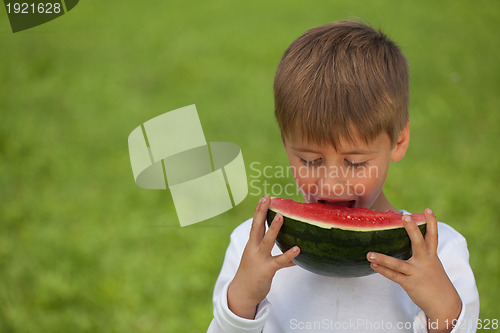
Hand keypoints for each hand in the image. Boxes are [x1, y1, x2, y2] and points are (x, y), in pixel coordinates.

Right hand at [227, 195, 299, 318]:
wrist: (242, 293)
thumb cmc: (253, 272)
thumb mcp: (257, 256)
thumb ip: (268, 246)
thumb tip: (285, 236)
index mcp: (252, 244)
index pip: (255, 224)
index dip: (259, 210)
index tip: (265, 197)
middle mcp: (253, 249)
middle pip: (257, 227)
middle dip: (261, 212)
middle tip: (267, 198)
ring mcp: (259, 259)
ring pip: (267, 241)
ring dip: (274, 229)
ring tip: (281, 217)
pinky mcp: (266, 271)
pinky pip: (279, 262)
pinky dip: (289, 256)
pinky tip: (298, 250)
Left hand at [367, 209, 461, 332]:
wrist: (445, 305)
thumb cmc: (435, 282)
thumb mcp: (433, 265)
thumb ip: (423, 254)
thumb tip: (412, 241)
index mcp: (432, 256)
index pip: (433, 236)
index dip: (431, 223)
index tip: (427, 210)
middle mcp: (426, 262)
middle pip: (419, 243)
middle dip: (412, 229)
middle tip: (404, 216)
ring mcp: (417, 273)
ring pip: (398, 264)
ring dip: (383, 259)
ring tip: (369, 254)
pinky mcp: (410, 284)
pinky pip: (394, 276)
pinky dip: (382, 270)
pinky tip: (372, 265)